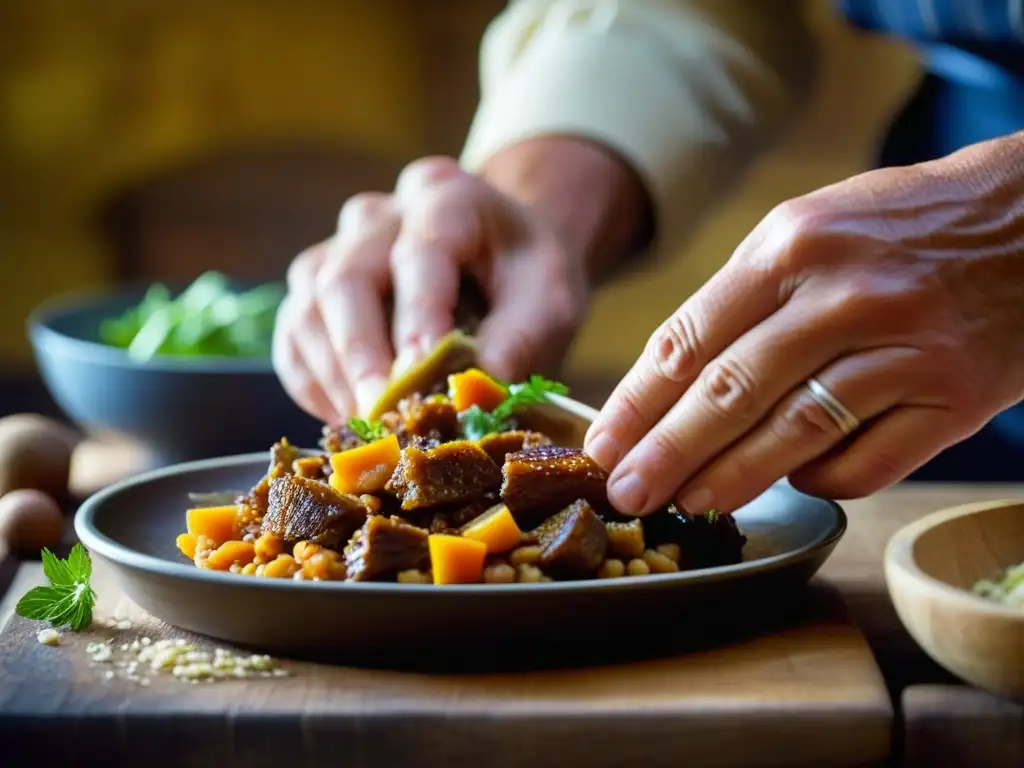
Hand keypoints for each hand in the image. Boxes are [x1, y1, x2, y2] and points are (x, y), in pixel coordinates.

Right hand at [273, 155, 586, 423]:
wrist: (501, 260)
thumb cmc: (526, 279)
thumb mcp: (548, 301)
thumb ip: (517, 341)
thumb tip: (471, 395)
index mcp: (447, 198)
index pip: (421, 252)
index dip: (417, 316)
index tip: (419, 375)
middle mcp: (381, 215)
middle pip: (346, 277)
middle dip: (360, 354)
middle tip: (381, 414)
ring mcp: (339, 247)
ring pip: (310, 305)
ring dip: (333, 375)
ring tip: (367, 426)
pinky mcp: (315, 287)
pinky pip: (294, 335)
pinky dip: (313, 382)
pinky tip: (346, 416)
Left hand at [584, 132, 1023, 514]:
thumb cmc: (903, 225)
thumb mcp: (813, 226)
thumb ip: (744, 295)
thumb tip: (670, 379)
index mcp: (792, 244)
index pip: (690, 339)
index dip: (637, 402)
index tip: (603, 444)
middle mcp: (843, 295)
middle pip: (729, 393)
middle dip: (665, 453)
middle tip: (625, 493)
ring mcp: (905, 347)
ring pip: (794, 433)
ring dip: (731, 479)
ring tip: (686, 505)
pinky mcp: (955, 396)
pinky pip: (870, 461)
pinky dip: (822, 482)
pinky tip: (793, 485)